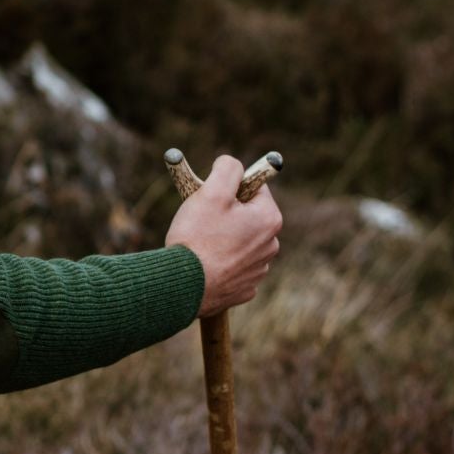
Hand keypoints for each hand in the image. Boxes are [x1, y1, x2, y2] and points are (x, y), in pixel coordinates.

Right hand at [165, 154, 283, 316]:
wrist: (183, 286)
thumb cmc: (197, 238)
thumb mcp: (211, 192)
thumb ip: (227, 169)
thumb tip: (232, 163)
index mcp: (269, 219)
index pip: (254, 189)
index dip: (229, 189)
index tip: (210, 197)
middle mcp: (270, 246)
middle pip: (248, 217)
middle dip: (227, 215)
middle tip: (201, 221)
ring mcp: (258, 270)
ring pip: (240, 244)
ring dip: (224, 240)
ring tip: (200, 246)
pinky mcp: (244, 289)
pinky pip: (233, 269)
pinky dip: (221, 265)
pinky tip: (204, 267)